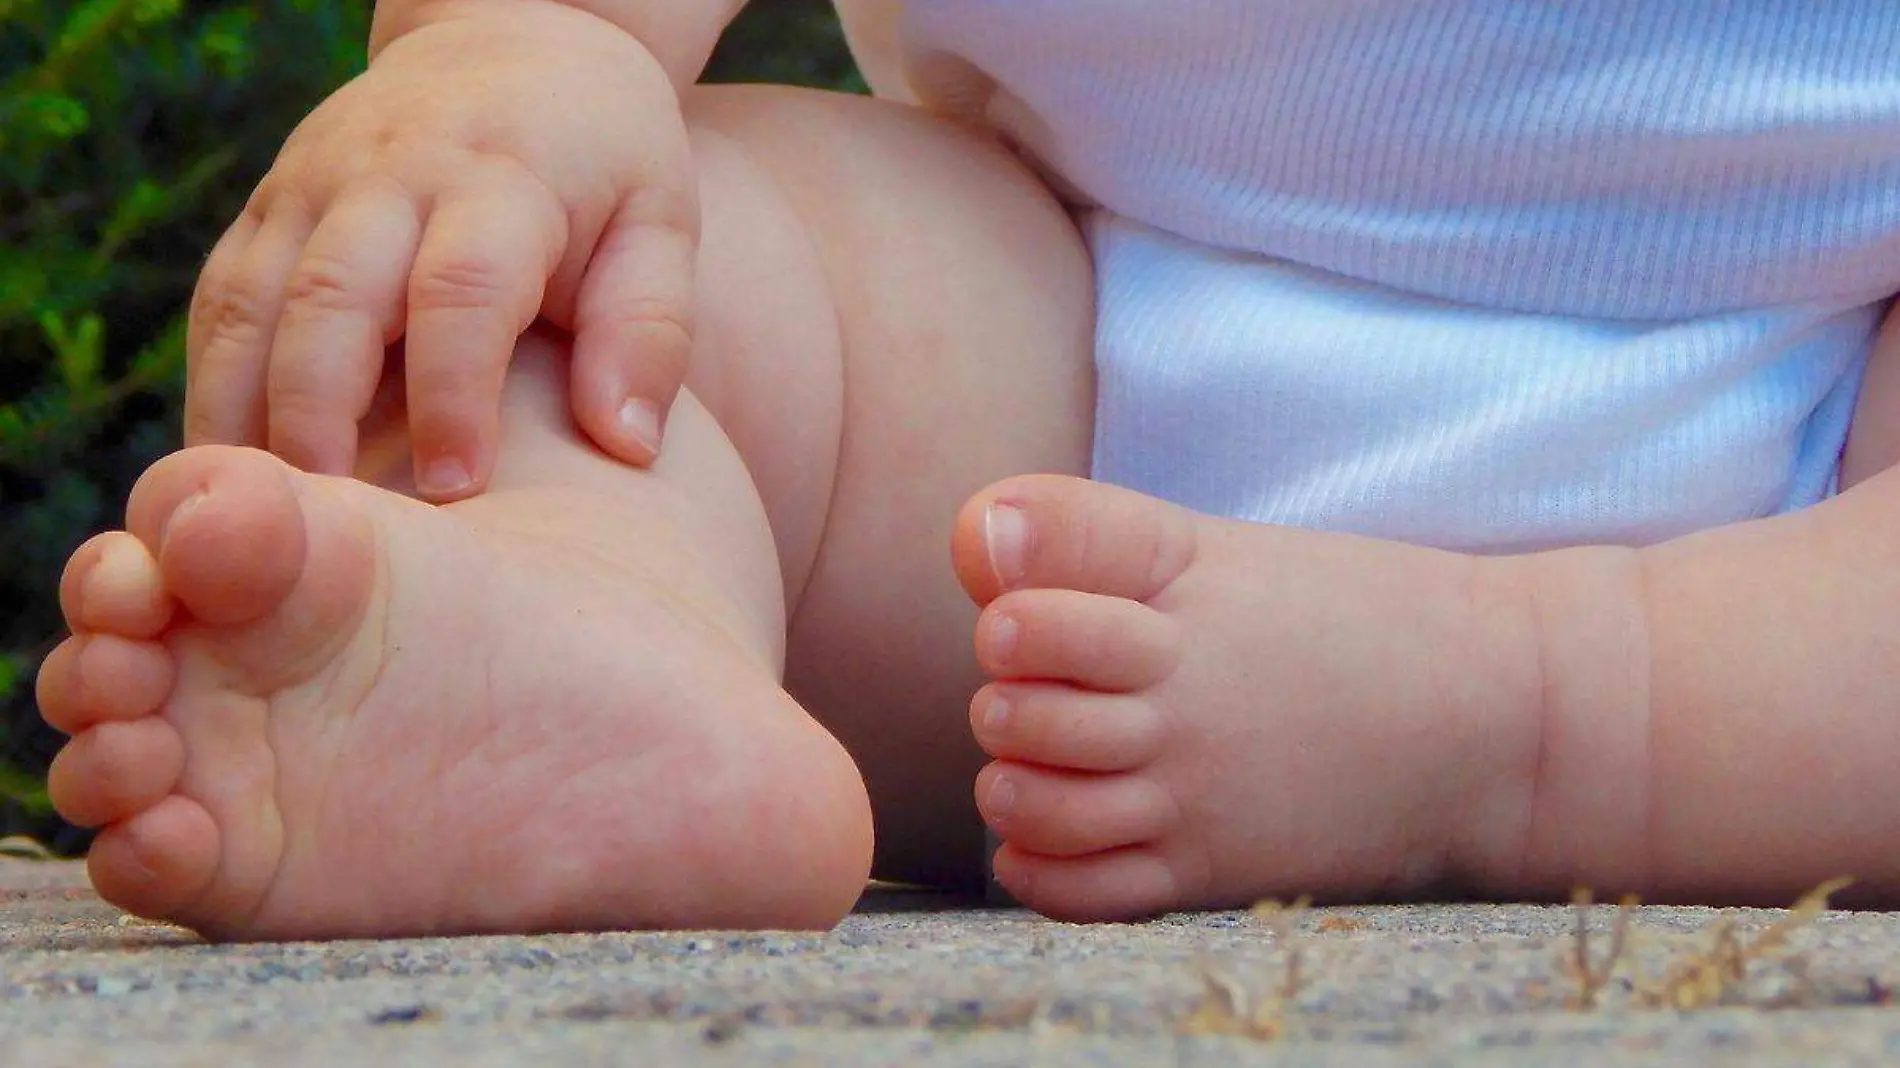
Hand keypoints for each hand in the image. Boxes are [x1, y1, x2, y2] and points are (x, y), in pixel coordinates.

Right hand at [186, 2, 695, 497]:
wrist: (513, 45)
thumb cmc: (605, 164)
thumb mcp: (658, 226)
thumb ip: (649, 332)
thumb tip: (628, 446)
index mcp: (501, 177)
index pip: (463, 288)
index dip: (454, 393)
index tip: (460, 490)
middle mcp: (390, 173)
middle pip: (332, 296)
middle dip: (322, 415)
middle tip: (335, 525)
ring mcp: (312, 186)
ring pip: (251, 303)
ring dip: (245, 416)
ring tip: (269, 524)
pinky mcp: (266, 209)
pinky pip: (220, 304)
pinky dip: (215, 390)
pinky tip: (235, 477)